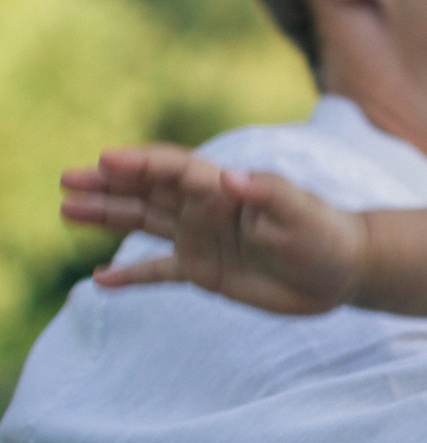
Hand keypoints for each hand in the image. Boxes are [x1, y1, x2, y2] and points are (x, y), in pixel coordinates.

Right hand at [62, 145, 366, 315]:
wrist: (344, 270)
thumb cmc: (328, 235)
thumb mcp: (303, 213)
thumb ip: (269, 193)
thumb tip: (229, 178)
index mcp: (227, 190)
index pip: (176, 170)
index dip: (142, 163)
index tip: (105, 160)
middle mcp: (208, 209)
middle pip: (148, 191)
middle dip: (109, 184)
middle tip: (67, 179)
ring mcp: (203, 239)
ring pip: (145, 222)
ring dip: (108, 215)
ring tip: (66, 210)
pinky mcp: (207, 270)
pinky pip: (160, 270)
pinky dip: (131, 275)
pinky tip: (99, 281)